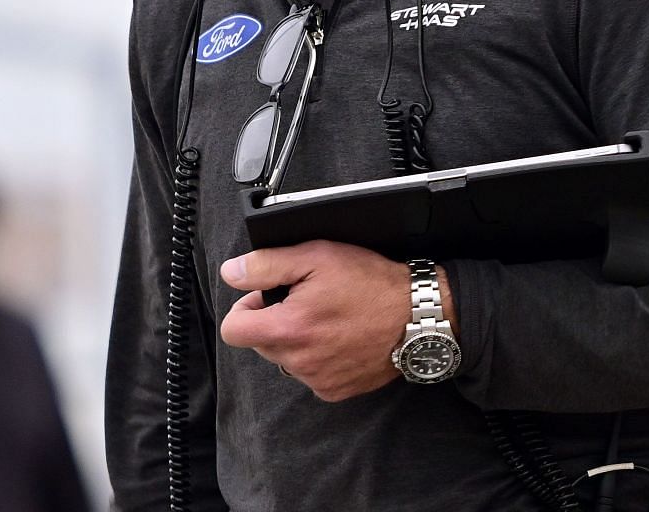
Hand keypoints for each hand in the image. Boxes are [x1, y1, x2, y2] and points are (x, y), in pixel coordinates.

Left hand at [218, 241, 450, 401]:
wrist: (418, 317)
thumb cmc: (370, 283)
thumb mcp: (316, 257)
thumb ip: (266, 265)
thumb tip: (231, 273)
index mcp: (288, 330)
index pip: (233, 330)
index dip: (245, 308)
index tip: (266, 296)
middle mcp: (299, 362)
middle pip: (259, 343)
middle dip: (273, 321)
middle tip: (304, 301)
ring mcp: (318, 380)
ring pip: (284, 358)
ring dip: (295, 340)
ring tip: (326, 318)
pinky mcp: (336, 391)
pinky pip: (309, 374)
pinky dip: (316, 357)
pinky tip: (338, 338)